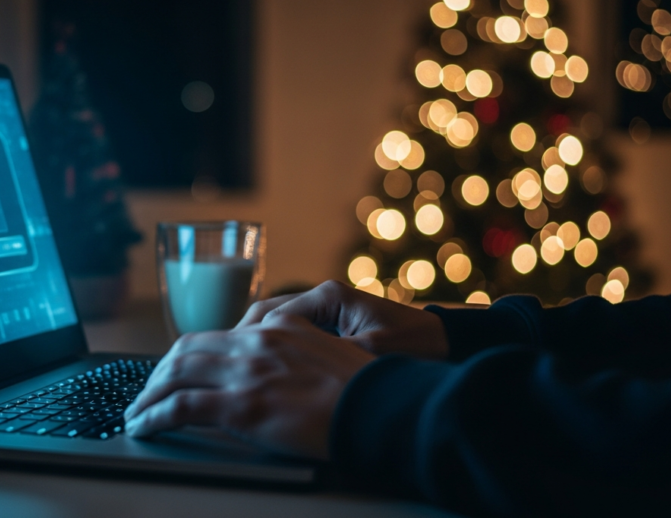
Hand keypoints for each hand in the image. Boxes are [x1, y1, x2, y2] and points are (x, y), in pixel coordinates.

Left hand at [123, 315, 373, 459]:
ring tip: (135, 412)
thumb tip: (272, 372)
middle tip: (146, 392)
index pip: (216, 335)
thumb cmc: (363, 391)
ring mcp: (247, 372)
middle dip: (158, 373)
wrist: (380, 408)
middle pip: (186, 350)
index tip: (175, 371)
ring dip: (148, 395)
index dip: (187, 355)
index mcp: (277, 327)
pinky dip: (154, 416)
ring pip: (175, 375)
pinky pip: (180, 407)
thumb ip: (295, 353)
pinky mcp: (242, 405)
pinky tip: (143, 426)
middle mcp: (256, 341)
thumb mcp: (328, 355)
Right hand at [236, 280, 448, 359]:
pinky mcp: (332, 326)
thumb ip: (332, 354)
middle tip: (223, 367)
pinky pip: (292, 337)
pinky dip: (276, 353)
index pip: (271, 315)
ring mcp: (327, 311)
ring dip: (256, 347)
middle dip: (242, 342)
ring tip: (239, 372)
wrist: (448, 344)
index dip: (247, 340)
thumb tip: (290, 368)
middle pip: (266, 317)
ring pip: (275, 326)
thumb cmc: (416, 346)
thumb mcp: (371, 353)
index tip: (232, 362)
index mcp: (329, 296)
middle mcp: (323, 298)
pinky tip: (267, 373)